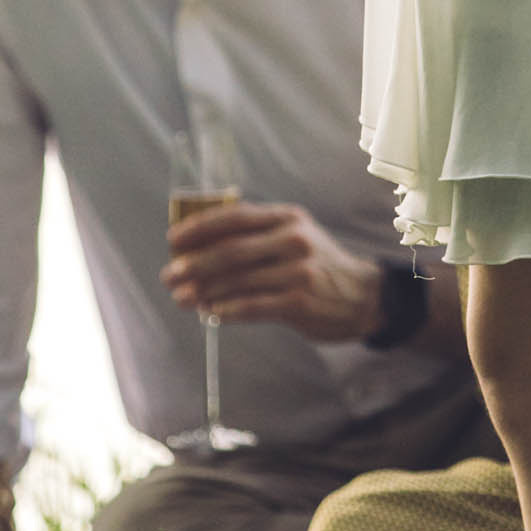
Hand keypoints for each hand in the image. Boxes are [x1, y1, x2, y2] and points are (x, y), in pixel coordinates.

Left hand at [163, 200, 386, 344]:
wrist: (362, 296)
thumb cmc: (316, 266)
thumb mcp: (293, 237)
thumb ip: (255, 236)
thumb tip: (197, 246)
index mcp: (287, 217)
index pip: (235, 217)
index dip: (199, 228)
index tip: (173, 240)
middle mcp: (293, 240)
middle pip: (231, 250)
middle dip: (193, 264)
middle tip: (169, 276)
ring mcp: (298, 271)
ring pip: (237, 281)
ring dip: (203, 291)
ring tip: (182, 298)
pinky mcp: (300, 301)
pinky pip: (251, 306)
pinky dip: (225, 310)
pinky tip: (209, 313)